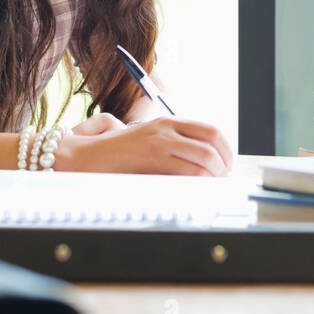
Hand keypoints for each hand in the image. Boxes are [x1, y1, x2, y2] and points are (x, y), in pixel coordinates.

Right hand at [56, 116, 233, 174]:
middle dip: (224, 165)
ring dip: (213, 177)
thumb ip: (170, 141)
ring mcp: (159, 144)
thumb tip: (201, 157)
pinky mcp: (152, 161)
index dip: (226, 149)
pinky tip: (195, 191)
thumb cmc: (114, 151)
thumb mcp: (145, 137)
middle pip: (212, 145)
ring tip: (210, 188)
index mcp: (167, 122)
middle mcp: (166, 129)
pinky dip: (198, 183)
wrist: (85, 157)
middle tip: (223, 179)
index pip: (211, 130)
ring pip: (204, 160)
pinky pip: (186, 173)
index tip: (228, 164)